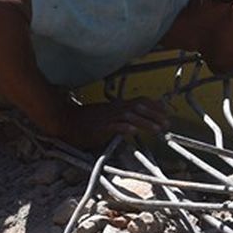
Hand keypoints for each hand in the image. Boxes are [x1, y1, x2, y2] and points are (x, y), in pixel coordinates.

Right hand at [54, 99, 169, 148]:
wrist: (65, 119)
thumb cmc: (85, 119)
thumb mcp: (106, 113)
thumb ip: (121, 115)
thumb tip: (136, 121)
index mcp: (118, 105)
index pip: (141, 101)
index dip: (155, 105)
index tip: (167, 111)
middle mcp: (115, 109)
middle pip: (139, 108)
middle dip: (156, 115)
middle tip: (167, 123)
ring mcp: (107, 118)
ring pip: (130, 117)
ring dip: (145, 122)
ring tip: (157, 129)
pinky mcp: (99, 128)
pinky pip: (113, 126)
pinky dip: (123, 128)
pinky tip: (132, 132)